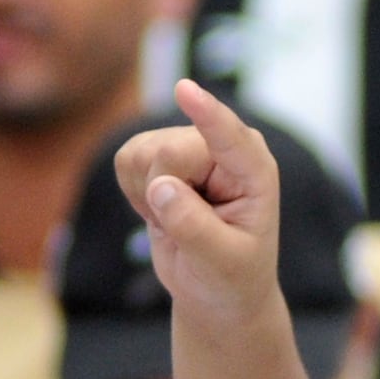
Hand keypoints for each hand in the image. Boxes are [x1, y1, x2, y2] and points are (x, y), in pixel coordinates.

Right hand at [118, 79, 290, 328]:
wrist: (216, 288)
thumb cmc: (231, 276)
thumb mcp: (221, 261)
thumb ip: (194, 226)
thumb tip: (161, 186)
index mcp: (254, 171)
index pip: (228, 137)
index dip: (205, 113)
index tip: (184, 89)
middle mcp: (222, 149)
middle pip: (167, 152)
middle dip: (161, 193)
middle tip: (184, 226)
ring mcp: (190, 146)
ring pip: (140, 153)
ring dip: (145, 195)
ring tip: (176, 220)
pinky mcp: (160, 152)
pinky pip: (125, 159)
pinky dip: (132, 192)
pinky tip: (159, 209)